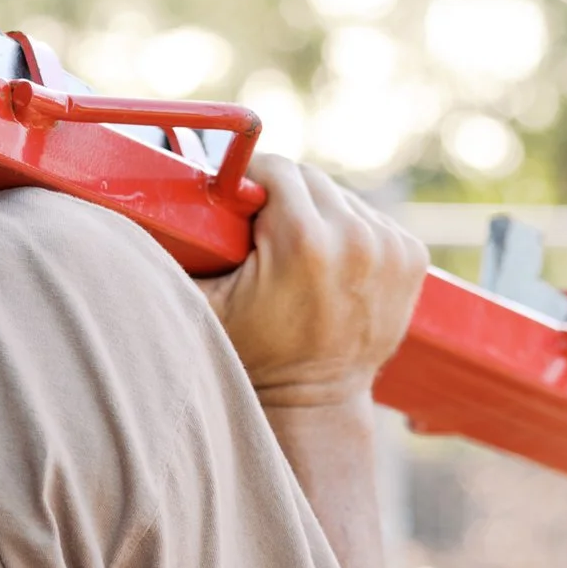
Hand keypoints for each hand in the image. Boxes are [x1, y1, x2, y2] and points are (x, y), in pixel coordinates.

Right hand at [198, 155, 426, 408]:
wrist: (317, 398)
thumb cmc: (256, 352)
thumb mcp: (208, 304)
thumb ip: (186, 250)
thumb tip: (154, 210)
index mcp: (304, 240)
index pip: (276, 169)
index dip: (252, 179)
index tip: (241, 199)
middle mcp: (355, 237)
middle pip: (310, 178)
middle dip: (283, 196)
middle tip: (263, 228)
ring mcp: (390, 246)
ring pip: (341, 197)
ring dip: (318, 212)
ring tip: (299, 252)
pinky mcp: (412, 255)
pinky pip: (371, 217)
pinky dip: (350, 231)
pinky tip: (333, 263)